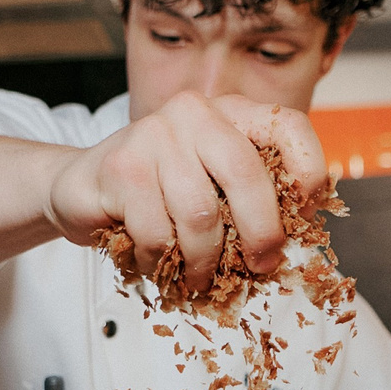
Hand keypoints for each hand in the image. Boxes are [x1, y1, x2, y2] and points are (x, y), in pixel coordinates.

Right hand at [45, 93, 330, 299]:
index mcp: (229, 112)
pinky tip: (157, 264)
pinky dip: (162, 263)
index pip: (287, 126)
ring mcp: (154, 135)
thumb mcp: (213, 189)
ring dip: (204, 261)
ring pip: (200, 215)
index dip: (309, 169)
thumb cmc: (161, 194)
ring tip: (198, 277)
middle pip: (245, 174)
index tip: (307, 214)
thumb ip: (250, 200)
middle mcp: (194, 112)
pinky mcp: (121, 167)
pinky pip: (158, 234)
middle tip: (261, 266)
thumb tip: (293, 246)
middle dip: (260, 232)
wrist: (82, 187)